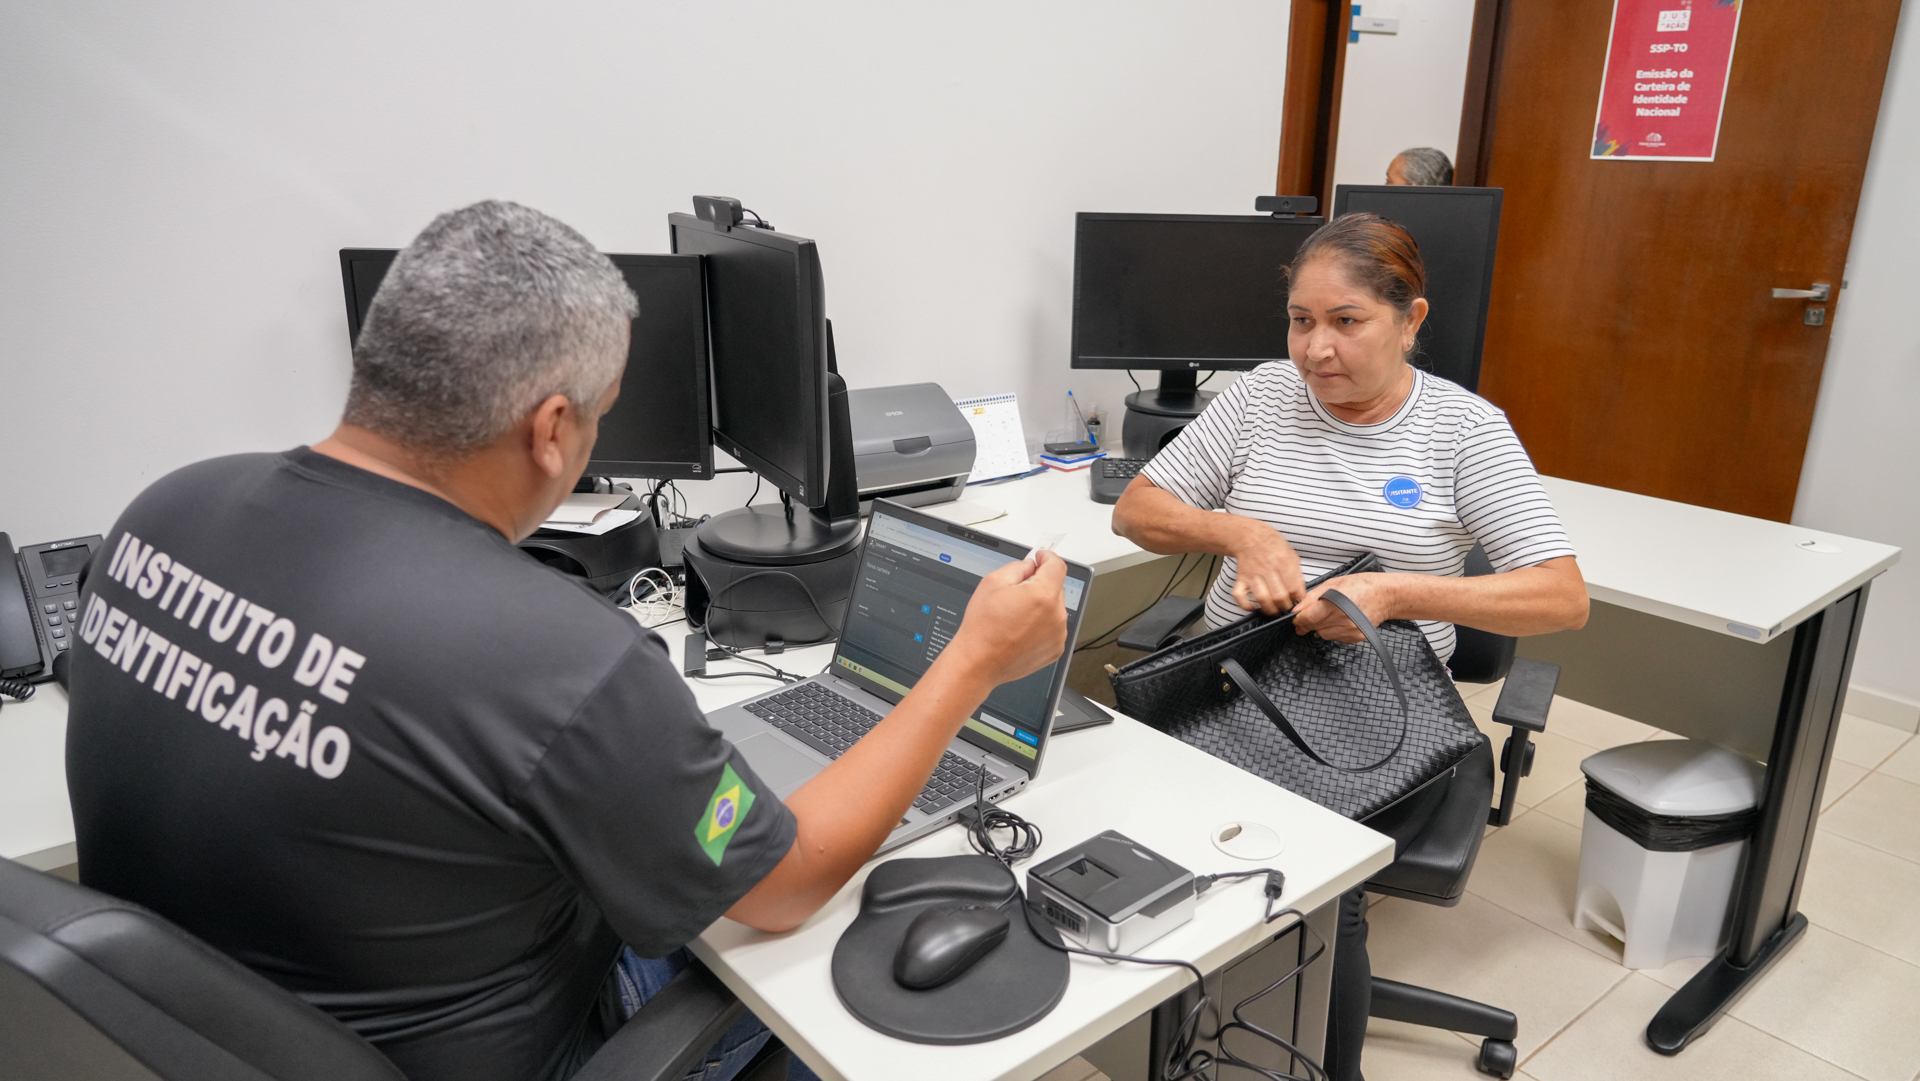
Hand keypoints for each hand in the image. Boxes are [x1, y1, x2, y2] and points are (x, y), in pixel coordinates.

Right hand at [942, 551, 1069, 686]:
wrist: (979, 662)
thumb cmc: (983, 626)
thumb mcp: (993, 582)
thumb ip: (1018, 567)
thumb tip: (1031, 566)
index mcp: (1042, 595)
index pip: (1057, 566)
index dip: (1047, 558)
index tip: (1041, 558)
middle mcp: (1056, 616)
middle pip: (1056, 587)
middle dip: (1040, 584)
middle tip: (1017, 592)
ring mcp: (1058, 635)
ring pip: (1055, 608)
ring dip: (1041, 606)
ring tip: (1016, 616)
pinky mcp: (1055, 649)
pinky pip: (1053, 628)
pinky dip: (1042, 625)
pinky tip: (1021, 630)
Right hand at [1228, 520, 1306, 614]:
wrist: (1250, 536)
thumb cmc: (1273, 545)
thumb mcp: (1291, 554)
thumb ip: (1296, 574)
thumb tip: (1300, 594)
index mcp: (1283, 561)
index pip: (1293, 588)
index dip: (1297, 598)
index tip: (1297, 600)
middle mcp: (1267, 568)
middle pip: (1278, 596)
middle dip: (1285, 606)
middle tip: (1287, 607)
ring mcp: (1253, 574)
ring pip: (1262, 598)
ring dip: (1270, 609)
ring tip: (1275, 611)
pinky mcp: (1241, 578)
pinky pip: (1239, 595)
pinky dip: (1245, 605)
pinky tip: (1253, 608)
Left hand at [1292, 573, 1396, 642]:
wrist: (1386, 595)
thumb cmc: (1362, 585)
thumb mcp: (1332, 584)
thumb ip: (1312, 597)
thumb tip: (1296, 610)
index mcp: (1335, 604)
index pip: (1307, 618)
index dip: (1298, 618)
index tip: (1297, 617)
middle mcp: (1343, 620)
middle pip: (1314, 627)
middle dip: (1308, 622)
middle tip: (1312, 615)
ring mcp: (1350, 630)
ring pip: (1323, 634)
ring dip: (1321, 626)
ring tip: (1330, 614)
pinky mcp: (1355, 637)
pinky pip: (1335, 637)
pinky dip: (1333, 630)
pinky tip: (1340, 620)